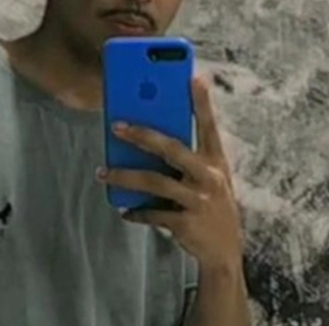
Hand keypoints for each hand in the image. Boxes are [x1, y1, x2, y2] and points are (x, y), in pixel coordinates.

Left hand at [97, 77, 243, 270]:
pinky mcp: (186, 223)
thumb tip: (151, 137)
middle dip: (142, 135)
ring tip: (102, 173)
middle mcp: (209, 177)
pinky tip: (124, 209)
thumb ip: (189, 158)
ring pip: (154, 182)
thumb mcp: (211, 177)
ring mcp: (198, 200)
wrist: (225, 251)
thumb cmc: (213, 205)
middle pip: (172, 149)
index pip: (209, 126)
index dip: (202, 102)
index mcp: (216, 161)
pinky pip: (153, 213)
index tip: (194, 77)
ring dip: (125, 176)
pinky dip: (136, 211)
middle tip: (116, 125)